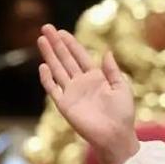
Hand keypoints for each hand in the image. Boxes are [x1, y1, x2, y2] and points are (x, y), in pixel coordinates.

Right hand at [37, 24, 138, 163]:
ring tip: (41, 39)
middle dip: (56, 44)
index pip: (80, 56)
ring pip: (57, 69)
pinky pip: (53, 89)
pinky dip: (47, 78)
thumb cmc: (123, 114)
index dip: (71, 44)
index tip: (62, 31)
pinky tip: (43, 66)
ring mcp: (71, 93)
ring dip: (49, 55)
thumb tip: (107, 51)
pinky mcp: (65, 105)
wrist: (116, 135)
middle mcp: (81, 83)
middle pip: (65, 59)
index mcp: (96, 77)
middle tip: (46, 27)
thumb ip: (112, 70)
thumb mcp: (122, 88)